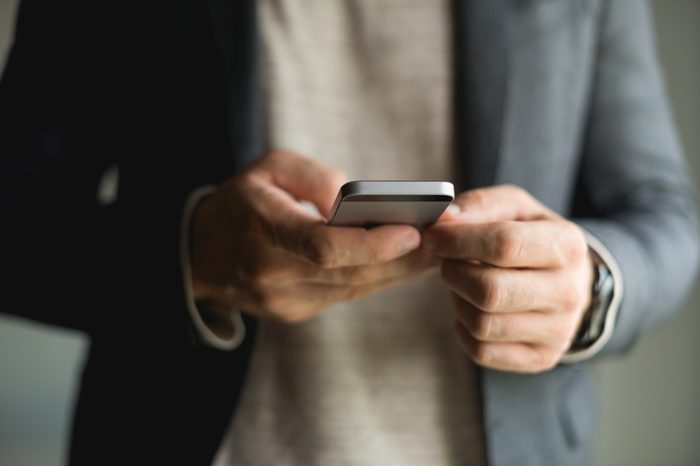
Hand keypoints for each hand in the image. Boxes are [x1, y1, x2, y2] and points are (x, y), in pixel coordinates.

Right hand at [190, 150, 435, 335]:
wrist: (202, 254)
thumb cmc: (241, 202)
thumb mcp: (268, 168)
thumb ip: (311, 176)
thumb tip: (352, 199)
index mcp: (262, 230)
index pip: (323, 247)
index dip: (372, 244)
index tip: (414, 231)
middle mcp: (272, 274)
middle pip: (350, 273)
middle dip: (403, 258)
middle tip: (446, 240)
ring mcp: (283, 300)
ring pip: (354, 288)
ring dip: (399, 271)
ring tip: (437, 249)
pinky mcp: (294, 311)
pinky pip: (346, 295)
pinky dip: (378, 278)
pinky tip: (405, 262)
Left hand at [422, 185, 592, 372]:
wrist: (568, 282)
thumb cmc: (532, 239)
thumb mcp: (515, 208)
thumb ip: (480, 206)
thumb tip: (445, 219)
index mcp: (567, 246)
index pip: (504, 244)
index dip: (458, 239)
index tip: (433, 236)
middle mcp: (569, 292)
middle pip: (489, 291)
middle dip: (454, 273)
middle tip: (448, 262)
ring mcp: (559, 331)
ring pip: (482, 324)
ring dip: (458, 300)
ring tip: (463, 283)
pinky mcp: (541, 358)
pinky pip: (481, 351)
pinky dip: (463, 329)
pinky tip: (471, 309)